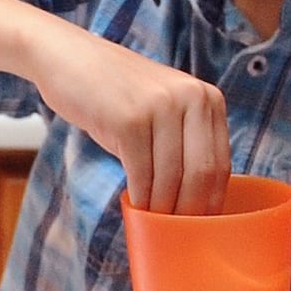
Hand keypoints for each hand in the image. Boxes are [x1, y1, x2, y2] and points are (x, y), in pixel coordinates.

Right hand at [34, 29, 228, 215]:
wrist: (69, 58)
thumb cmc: (115, 93)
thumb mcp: (163, 108)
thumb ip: (185, 141)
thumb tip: (198, 200)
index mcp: (207, 98)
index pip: (221, 164)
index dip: (212, 201)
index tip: (199, 223)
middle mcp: (191, 98)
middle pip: (200, 174)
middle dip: (188, 211)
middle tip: (175, 232)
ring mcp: (160, 107)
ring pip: (171, 178)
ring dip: (161, 208)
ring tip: (152, 222)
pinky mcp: (130, 120)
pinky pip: (141, 175)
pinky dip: (139, 198)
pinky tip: (134, 205)